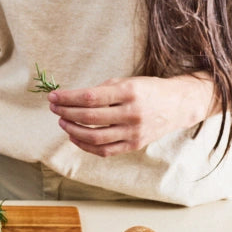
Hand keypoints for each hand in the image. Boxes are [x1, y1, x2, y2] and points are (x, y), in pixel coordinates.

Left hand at [47, 75, 212, 156]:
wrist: (179, 105)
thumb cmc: (149, 90)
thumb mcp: (128, 82)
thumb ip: (103, 90)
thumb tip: (72, 99)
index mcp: (129, 92)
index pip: (90, 97)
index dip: (67, 98)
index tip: (53, 96)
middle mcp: (132, 113)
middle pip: (89, 117)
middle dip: (66, 112)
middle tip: (54, 108)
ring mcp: (133, 132)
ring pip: (94, 136)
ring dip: (73, 130)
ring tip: (62, 122)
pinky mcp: (134, 145)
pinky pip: (104, 150)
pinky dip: (85, 145)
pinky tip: (75, 137)